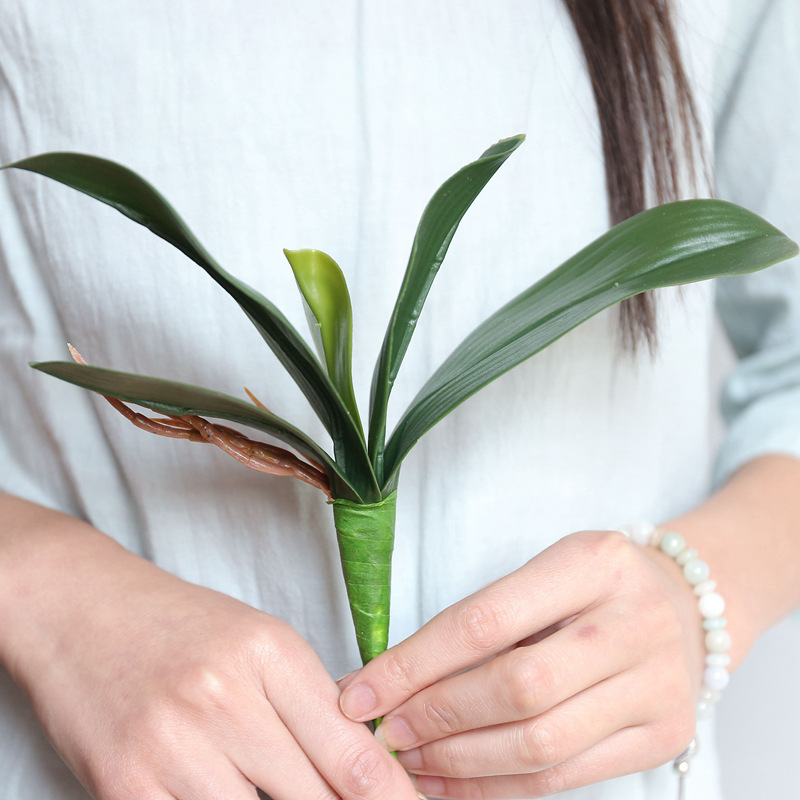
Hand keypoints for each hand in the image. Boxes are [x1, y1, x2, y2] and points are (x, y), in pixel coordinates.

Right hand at [1, 502, 417, 799]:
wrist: (85, 611)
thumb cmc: (182, 625)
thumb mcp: (261, 641)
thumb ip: (311, 700)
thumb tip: (365, 763)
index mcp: (271, 654)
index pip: (353, 752)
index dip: (394, 797)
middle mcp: (225, 699)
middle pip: (317, 796)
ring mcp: (172, 747)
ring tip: (287, 793)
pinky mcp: (125, 788)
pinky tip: (235, 799)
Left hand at [338, 530, 702, 797]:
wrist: (685, 603)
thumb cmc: (593, 584)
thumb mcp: (544, 573)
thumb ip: (481, 620)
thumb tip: (390, 678)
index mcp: (592, 563)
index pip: (485, 621)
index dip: (415, 663)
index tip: (361, 692)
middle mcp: (633, 622)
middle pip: (516, 688)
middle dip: (436, 716)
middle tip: (386, 731)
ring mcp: (657, 685)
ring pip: (540, 744)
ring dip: (460, 761)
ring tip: (412, 759)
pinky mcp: (664, 736)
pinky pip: (565, 779)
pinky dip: (499, 788)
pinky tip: (456, 783)